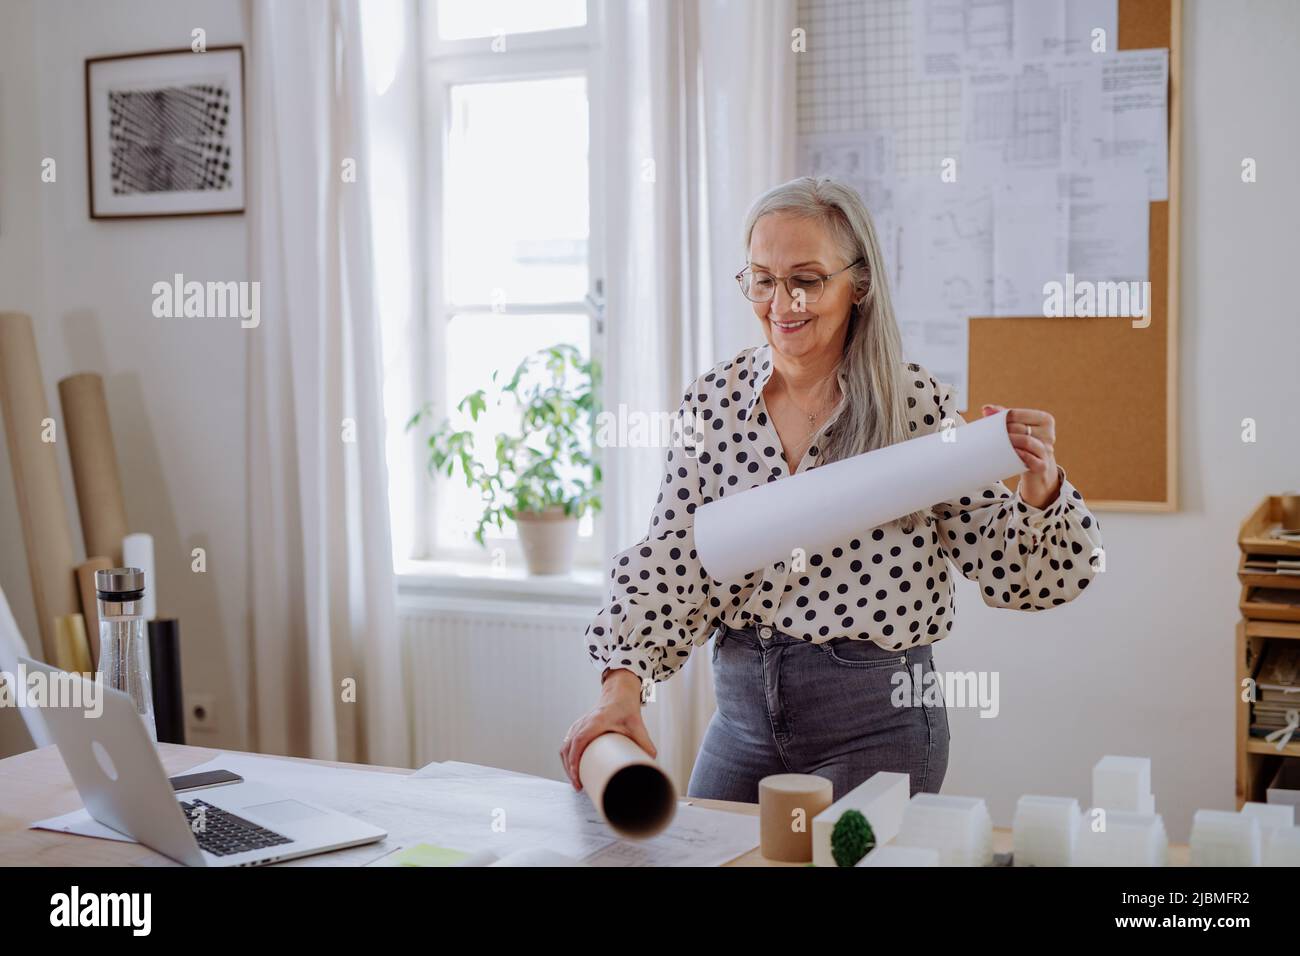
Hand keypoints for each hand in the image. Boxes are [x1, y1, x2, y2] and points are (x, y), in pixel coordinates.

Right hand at [558, 670, 657, 790]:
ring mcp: (578, 724)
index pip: (579, 741)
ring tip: (576, 780)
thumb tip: (652, 760)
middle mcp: (583, 722)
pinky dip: (567, 757)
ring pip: (565, 747)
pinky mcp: (577, 727)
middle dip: (570, 769)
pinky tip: (572, 768)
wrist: (618, 693)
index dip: (575, 760)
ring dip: (567, 764)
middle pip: (568, 748)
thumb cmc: (625, 707)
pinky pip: (567, 743)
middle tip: (578, 785)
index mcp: (596, 721)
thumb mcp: (637, 725)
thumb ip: (645, 743)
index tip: (577, 777)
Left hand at [982, 404, 1060, 509]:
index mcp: (1045, 420)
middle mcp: (1049, 434)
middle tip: (990, 434)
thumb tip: (986, 408)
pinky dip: (1020, 455)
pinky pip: (1031, 459)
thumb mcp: (1018, 429)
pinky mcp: (1042, 465)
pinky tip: (1011, 453)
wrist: (1038, 471)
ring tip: (997, 443)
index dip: (1002, 417)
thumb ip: (1004, 417)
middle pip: (1021, 428)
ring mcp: (1047, 450)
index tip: (988, 419)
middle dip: (1004, 430)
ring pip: (1026, 441)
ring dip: (1009, 441)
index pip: (1019, 414)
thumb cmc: (1025, 445)